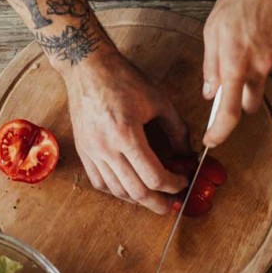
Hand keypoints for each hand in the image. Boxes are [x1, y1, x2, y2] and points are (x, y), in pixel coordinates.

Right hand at [63, 52, 189, 213]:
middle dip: (158, 203)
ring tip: (153, 198)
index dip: (173, 185)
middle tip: (172, 205)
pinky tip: (128, 188)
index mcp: (126, 135)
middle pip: (135, 192)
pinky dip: (116, 191)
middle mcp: (106, 148)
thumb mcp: (157, 100)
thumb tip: (188, 152)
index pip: (154, 177)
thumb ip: (176, 129)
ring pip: (116, 191)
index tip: (183, 181)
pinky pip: (99, 182)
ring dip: (137, 200)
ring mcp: (91, 151)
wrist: (87, 67)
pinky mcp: (83, 150)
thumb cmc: (122, 79)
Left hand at [202, 0, 271, 146]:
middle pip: (250, 104)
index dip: (220, 131)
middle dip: (240, 101)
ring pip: (262, 78)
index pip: (229, 112)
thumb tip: (210, 91)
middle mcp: (259, 66)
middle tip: (231, 82)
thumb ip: (211, 65)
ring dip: (253, 70)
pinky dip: (266, 54)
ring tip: (248, 38)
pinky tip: (263, 31)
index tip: (212, 140)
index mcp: (235, 62)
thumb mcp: (212, 30)